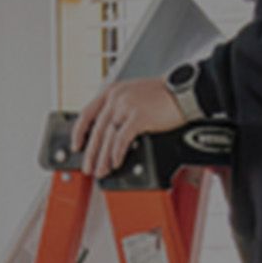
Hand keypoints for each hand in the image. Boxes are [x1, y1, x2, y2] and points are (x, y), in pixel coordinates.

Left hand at [71, 78, 185, 177]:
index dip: (79, 131)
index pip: (87, 112)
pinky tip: (116, 162)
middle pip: (97, 129)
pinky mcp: (139, 116)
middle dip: (90, 152)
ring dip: (102, 157)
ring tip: (101, 170)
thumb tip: (112, 131)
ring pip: (108, 137)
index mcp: (113, 91)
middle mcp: (116, 97)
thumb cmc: (165, 95)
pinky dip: (117, 153)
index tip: (76, 145)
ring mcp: (127, 106)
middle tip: (87, 167)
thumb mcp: (135, 95)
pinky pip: (122, 139)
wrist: (185, 92)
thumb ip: (121, 109)